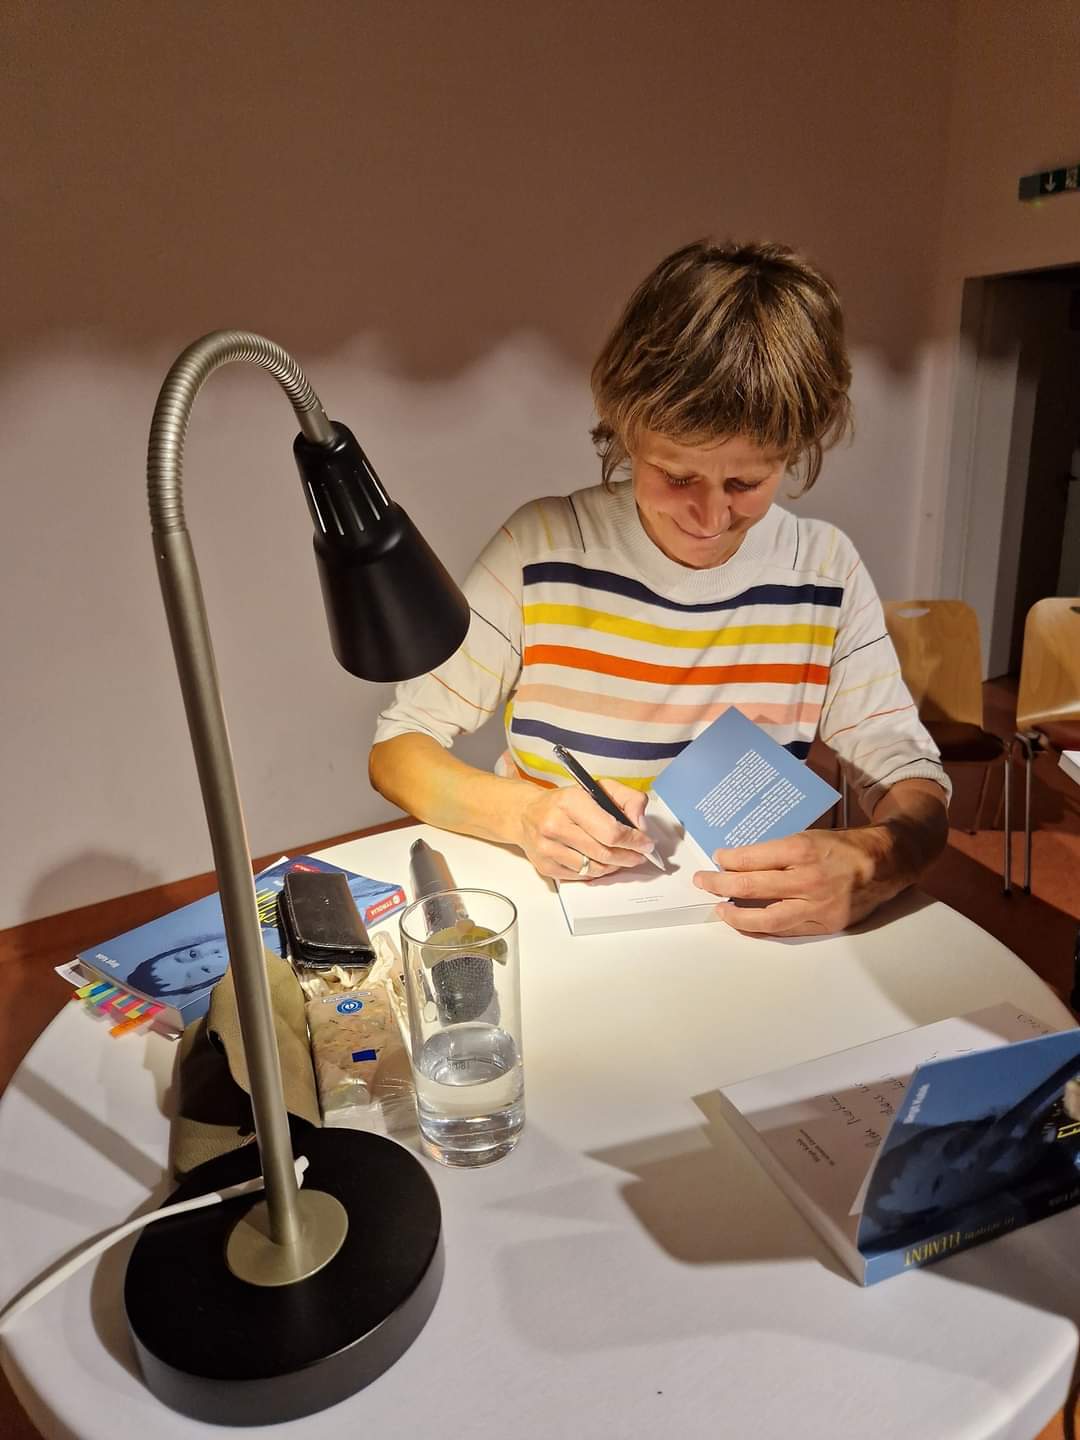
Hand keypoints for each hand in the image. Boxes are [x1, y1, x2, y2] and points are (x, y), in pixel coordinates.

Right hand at [516, 779, 653, 879]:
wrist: (525, 814)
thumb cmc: (564, 802)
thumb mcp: (597, 788)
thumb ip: (627, 799)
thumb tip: (641, 824)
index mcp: (570, 801)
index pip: (611, 831)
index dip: (634, 841)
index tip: (646, 843)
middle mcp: (555, 825)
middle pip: (605, 853)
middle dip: (629, 856)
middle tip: (639, 854)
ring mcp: (548, 849)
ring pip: (595, 869)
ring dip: (614, 866)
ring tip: (622, 858)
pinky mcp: (546, 866)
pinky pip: (581, 877)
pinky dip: (597, 872)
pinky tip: (602, 862)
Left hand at [694, 827, 897, 936]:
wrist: (886, 862)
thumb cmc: (843, 846)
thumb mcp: (811, 835)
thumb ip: (779, 850)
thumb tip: (740, 860)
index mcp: (802, 849)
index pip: (753, 857)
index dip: (729, 860)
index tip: (718, 859)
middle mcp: (808, 878)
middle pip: (752, 885)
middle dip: (720, 884)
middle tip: (703, 882)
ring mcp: (817, 904)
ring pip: (766, 917)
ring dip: (736, 915)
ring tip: (720, 910)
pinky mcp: (826, 923)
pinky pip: (787, 931)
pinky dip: (762, 929)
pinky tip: (746, 924)